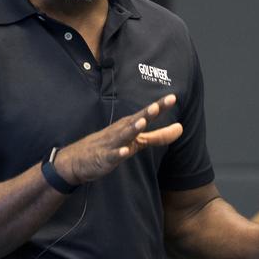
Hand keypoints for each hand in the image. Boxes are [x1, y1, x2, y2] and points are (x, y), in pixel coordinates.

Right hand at [53, 95, 181, 185]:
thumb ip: (159, 136)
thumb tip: (181, 128)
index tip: (173, 97)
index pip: (147, 114)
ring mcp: (111, 144)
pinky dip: (119, 153)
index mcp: (130, 125)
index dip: (160, 107)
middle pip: (136, 120)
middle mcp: (121, 131)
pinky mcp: (103, 158)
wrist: (77, 160)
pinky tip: (126, 151)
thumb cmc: (110, 146)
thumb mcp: (137, 141)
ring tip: (142, 122)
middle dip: (146, 113)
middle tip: (157, 105)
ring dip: (132, 128)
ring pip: (123, 135)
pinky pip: (112, 155)